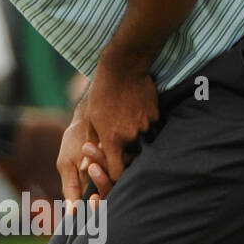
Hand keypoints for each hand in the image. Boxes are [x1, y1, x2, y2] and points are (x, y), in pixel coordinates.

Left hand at [85, 53, 158, 184]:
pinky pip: (151, 126)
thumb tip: (88, 165)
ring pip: (143, 140)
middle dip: (126, 152)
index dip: (115, 175)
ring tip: (127, 117)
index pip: (117, 172)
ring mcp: (145, 126)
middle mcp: (130, 137)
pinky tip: (137, 108)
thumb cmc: (101, 94)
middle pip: (131, 156)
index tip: (113, 172)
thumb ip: (93, 143)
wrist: (122, 68)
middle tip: (121, 138)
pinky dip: (145, 122)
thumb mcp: (91, 119)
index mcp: (112, 140)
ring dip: (137, 135)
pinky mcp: (155, 115)